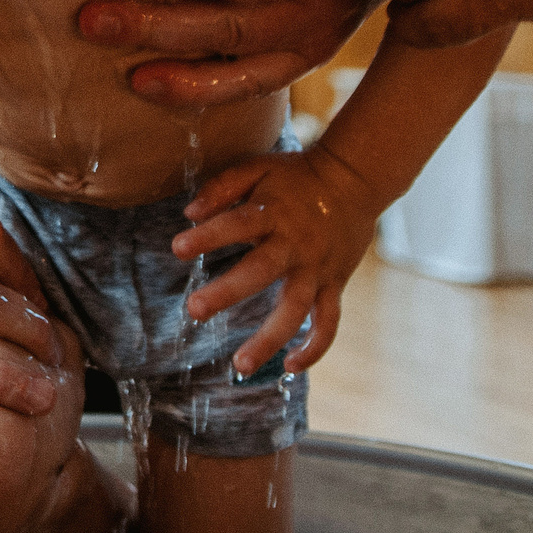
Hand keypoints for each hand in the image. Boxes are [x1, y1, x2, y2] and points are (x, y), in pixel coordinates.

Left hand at [172, 144, 383, 375]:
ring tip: (240, 365)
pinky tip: (291, 365)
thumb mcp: (259, 168)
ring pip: (296, 309)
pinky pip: (328, 322)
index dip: (208, 236)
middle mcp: (296, 245)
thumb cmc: (297, 176)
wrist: (355, 179)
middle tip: (195, 310)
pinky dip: (315, 347)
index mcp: (273, 213)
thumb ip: (223, 187)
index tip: (177, 248)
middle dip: (228, 291)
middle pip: (262, 271)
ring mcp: (317, 268)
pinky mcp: (335, 284)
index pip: (237, 224)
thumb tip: (189, 213)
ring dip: (269, 339)